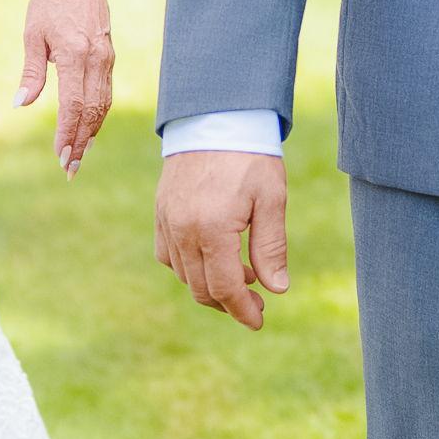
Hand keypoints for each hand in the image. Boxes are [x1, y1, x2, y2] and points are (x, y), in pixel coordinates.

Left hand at [19, 0, 115, 174]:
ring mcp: (107, 57)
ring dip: (91, 132)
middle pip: (91, 111)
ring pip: (103, 104)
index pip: (73, 104)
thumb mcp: (33, 34)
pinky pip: (106, 92)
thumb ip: (31, 71)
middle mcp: (96, 59)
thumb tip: (22, 104)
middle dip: (80, 142)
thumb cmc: (49, 1)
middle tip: (69, 167)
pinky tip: (88, 129)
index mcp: (74, 54)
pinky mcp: (109, 55)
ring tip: (78, 155)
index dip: (66, 133)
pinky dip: (98, 114)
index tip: (59, 155)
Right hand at [157, 151, 288, 328]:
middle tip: (256, 302)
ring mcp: (166, 222)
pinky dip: (188, 268)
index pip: (225, 288)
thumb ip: (271, 247)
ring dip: (211, 286)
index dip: (243, 311)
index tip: (259, 321)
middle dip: (229, 304)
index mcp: (212, 229)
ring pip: (184, 275)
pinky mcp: (160, 213)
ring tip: (243, 275)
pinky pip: (168, 256)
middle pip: (202, 289)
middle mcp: (182, 230)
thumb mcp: (270, 200)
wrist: (215, 117)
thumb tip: (277, 290)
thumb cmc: (249, 156)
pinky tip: (212, 259)